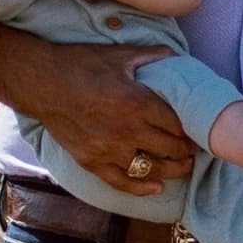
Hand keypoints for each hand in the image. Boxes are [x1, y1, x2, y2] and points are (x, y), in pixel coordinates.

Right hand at [0, 36, 192, 194]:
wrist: (40, 82)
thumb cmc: (80, 64)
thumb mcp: (118, 54)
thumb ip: (151, 56)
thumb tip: (177, 56)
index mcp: (138, 102)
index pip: (178, 124)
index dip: (193, 130)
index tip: (201, 131)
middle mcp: (126, 130)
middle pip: (170, 149)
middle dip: (187, 152)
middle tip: (195, 150)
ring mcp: (108, 149)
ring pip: (151, 169)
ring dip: (173, 171)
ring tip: (184, 168)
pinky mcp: (91, 161)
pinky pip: (120, 182)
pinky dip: (141, 188)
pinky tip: (156, 188)